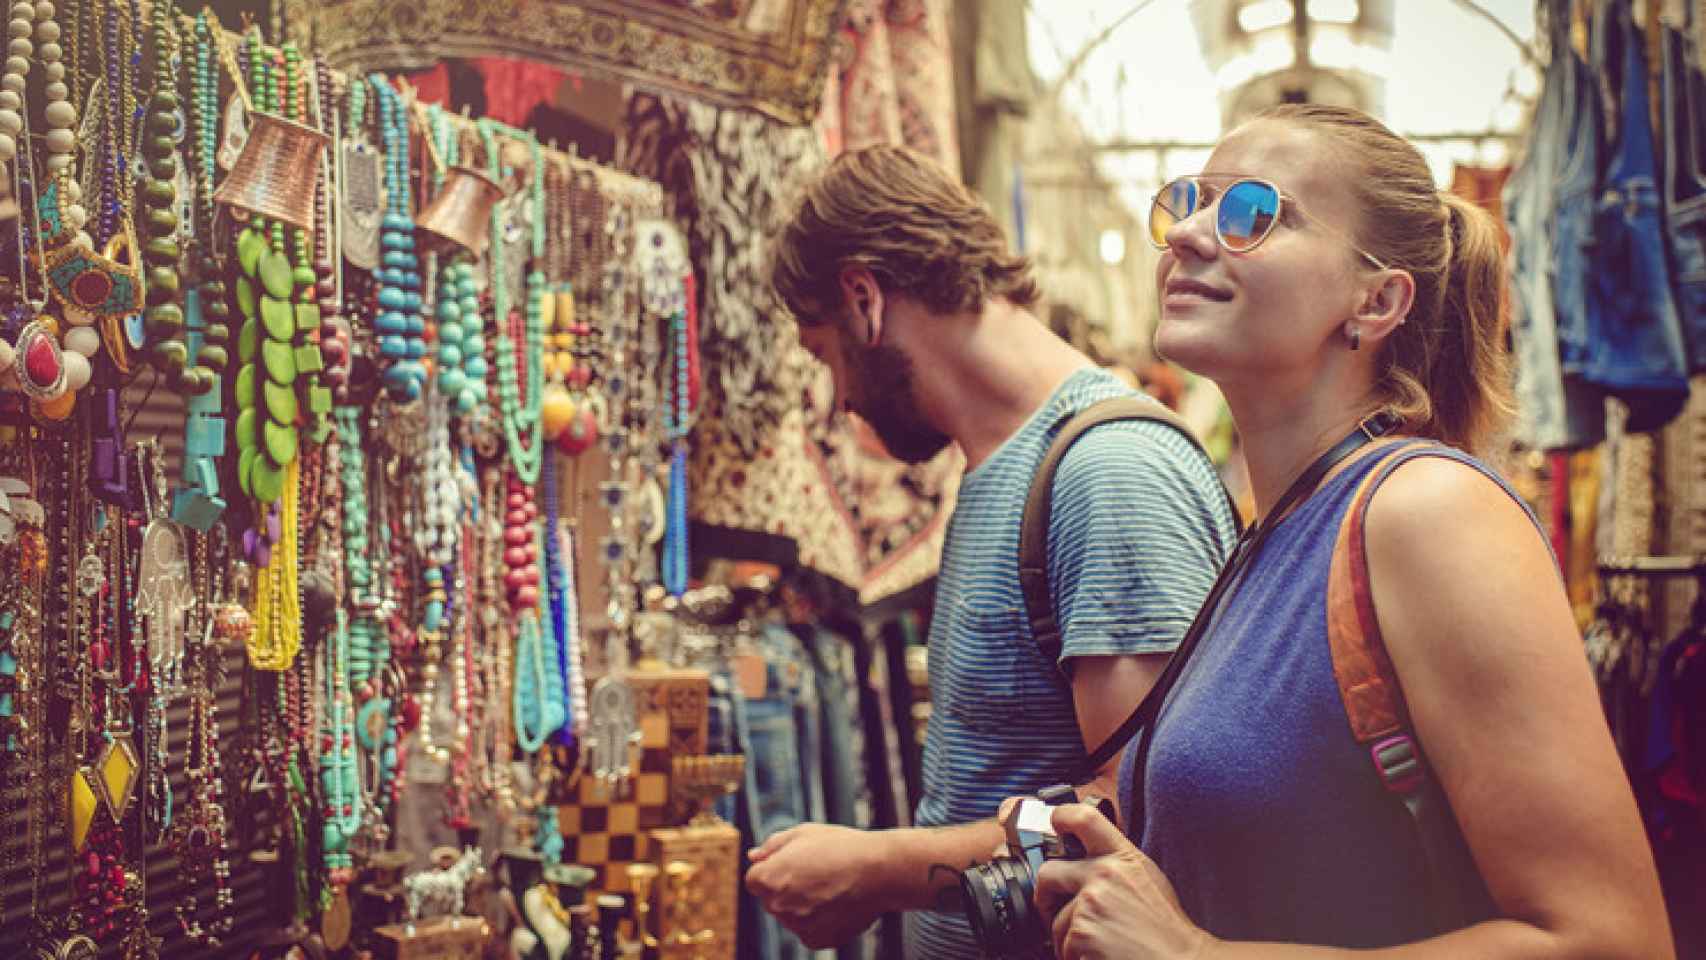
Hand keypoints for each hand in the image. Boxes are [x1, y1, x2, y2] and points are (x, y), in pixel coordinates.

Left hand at [745, 823, 890, 948]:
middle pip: (771, 899)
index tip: (796, 863)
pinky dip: (818, 921)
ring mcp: (797, 926)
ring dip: (802, 905)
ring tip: (830, 887)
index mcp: (768, 878)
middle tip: (817, 872)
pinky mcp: (816, 940)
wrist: (878, 872)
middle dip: (786, 888)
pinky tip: (836, 903)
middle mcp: (777, 906)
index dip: (774, 869)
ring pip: (791, 916)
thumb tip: (754, 856)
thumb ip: (772, 846)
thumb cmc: (841, 847)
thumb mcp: (803, 833)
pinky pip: (808, 931)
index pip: (755, 880)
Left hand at [1034, 804, 1214, 959]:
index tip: (1055, 824)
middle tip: (1051, 908)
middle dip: (1044, 895)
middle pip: (1048, 872)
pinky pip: (1063, 946)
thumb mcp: (1147, 880)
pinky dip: (1075, 956)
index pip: (1084, 819)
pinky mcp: (1083, 932)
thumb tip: (1088, 862)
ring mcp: (1091, 902)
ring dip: (1068, 937)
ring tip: (1094, 945)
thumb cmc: (1166, 929)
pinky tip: (1097, 956)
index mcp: (1124, 857)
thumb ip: (1117, 866)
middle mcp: (1105, 874)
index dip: (1062, 817)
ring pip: (1056, 920)